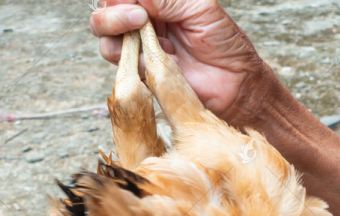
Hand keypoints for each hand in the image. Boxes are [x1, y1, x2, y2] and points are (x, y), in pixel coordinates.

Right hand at [89, 0, 266, 120]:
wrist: (235, 83)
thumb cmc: (224, 42)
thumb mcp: (199, 7)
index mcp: (155, 3)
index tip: (135, 5)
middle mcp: (142, 25)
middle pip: (103, 15)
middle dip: (111, 15)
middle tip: (137, 17)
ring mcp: (141, 51)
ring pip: (106, 41)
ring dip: (118, 35)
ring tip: (147, 34)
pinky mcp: (145, 77)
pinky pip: (124, 68)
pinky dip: (135, 60)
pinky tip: (159, 57)